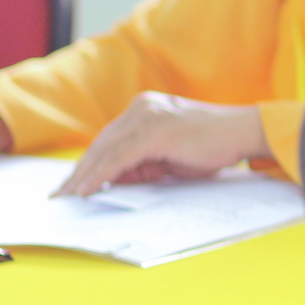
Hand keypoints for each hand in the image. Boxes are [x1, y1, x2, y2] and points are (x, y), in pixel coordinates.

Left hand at [53, 93, 266, 196]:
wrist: (244, 132)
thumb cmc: (214, 145)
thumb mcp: (170, 156)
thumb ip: (143, 163)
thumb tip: (115, 181)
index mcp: (145, 108)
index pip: (109, 139)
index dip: (88, 162)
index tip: (72, 183)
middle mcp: (141, 108)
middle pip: (100, 143)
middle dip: (79, 171)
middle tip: (60, 193)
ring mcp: (146, 117)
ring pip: (104, 150)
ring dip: (83, 176)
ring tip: (68, 196)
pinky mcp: (153, 132)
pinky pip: (117, 159)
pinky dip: (100, 176)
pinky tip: (87, 191)